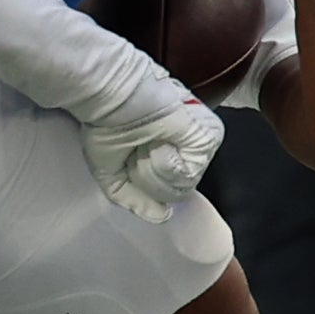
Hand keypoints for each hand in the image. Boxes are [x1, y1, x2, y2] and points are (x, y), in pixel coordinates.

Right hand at [79, 79, 224, 225]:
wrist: (111, 97)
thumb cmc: (105, 123)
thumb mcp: (112, 173)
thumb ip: (135, 199)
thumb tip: (162, 216)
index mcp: (170, 150)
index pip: (167, 191)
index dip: (141, 181)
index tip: (129, 154)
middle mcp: (188, 147)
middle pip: (176, 192)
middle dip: (148, 177)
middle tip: (137, 148)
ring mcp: (200, 142)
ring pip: (184, 186)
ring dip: (155, 169)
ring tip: (147, 142)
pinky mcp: (208, 136)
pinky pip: (189, 173)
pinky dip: (166, 162)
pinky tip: (159, 139)